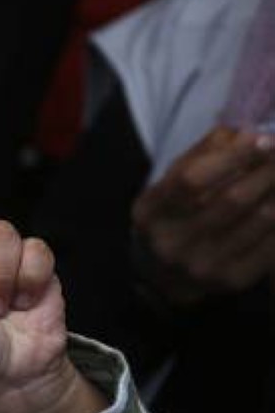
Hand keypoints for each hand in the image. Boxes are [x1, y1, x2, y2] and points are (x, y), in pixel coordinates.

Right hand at [132, 127, 274, 303]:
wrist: (164, 277)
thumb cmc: (171, 219)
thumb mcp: (170, 186)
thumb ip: (202, 156)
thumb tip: (247, 132)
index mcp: (150, 214)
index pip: (192, 180)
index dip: (233, 156)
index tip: (263, 139)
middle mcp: (172, 244)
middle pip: (232, 199)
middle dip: (269, 170)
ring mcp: (203, 266)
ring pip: (261, 218)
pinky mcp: (232, 280)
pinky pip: (273, 243)